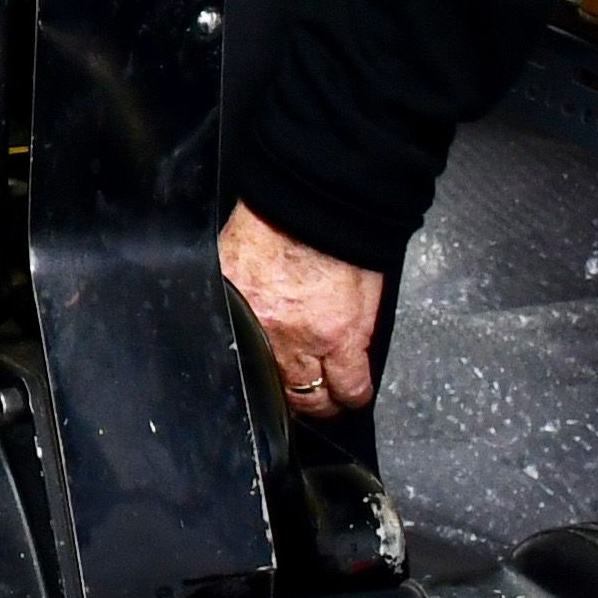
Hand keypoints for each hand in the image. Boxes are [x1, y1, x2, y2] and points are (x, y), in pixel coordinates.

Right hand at [221, 202, 388, 417]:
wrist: (305, 197)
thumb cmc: (342, 237)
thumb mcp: (368, 296)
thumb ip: (357, 337)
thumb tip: (350, 365)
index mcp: (336, 336)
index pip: (347, 391)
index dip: (352, 394)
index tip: (351, 393)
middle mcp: (292, 339)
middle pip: (303, 398)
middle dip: (317, 401)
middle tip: (321, 396)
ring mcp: (255, 322)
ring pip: (267, 381)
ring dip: (281, 384)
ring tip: (288, 379)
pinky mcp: (229, 300)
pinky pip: (234, 340)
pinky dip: (246, 344)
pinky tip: (254, 345)